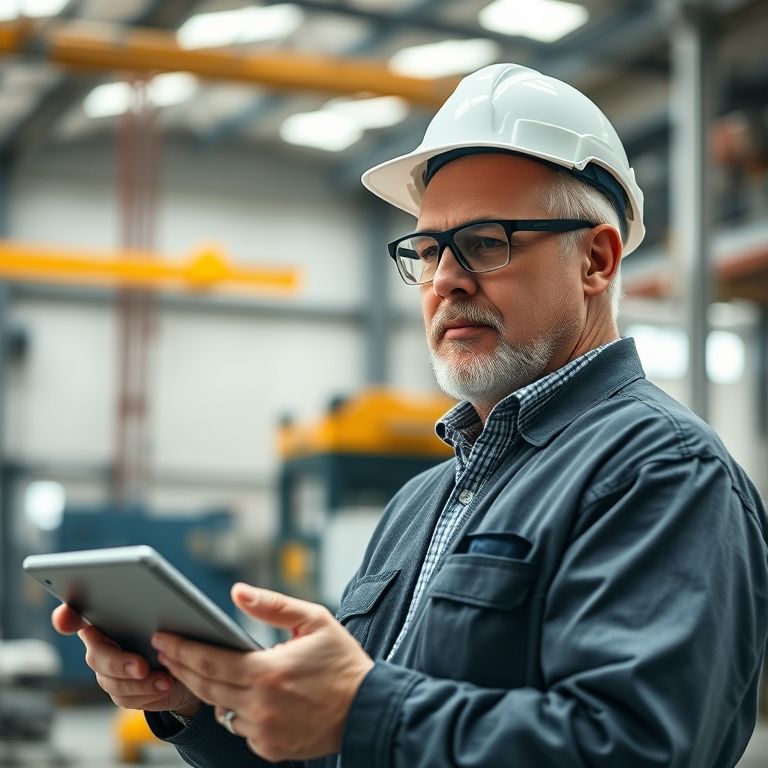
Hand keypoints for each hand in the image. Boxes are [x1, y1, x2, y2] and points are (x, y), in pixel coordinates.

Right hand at [51, 603, 200, 716]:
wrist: (186, 664)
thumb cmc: (175, 632)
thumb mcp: (173, 616)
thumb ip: (161, 610)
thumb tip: (167, 607)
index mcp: (108, 618)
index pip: (78, 615)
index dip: (67, 617)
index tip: (65, 620)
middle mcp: (101, 644)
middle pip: (97, 656)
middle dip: (120, 663)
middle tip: (142, 667)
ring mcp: (107, 671)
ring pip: (112, 683)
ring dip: (141, 684)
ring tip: (166, 681)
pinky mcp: (119, 691)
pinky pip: (126, 698)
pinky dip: (147, 694)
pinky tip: (165, 687)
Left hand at [152, 583, 374, 761]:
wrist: (367, 708)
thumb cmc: (342, 661)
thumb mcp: (314, 620)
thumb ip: (272, 605)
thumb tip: (237, 591)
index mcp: (269, 671)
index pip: (210, 660)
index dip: (181, 648)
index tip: (163, 637)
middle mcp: (261, 705)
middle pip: (205, 686)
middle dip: (181, 666)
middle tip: (166, 650)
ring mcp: (264, 730)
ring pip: (220, 709)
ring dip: (208, 690)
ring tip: (200, 670)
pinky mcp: (270, 748)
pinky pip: (240, 728)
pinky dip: (236, 711)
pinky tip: (241, 695)